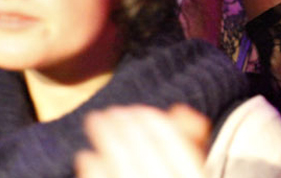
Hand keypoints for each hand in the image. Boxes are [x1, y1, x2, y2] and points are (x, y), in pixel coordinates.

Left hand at [76, 105, 209, 177]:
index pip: (178, 151)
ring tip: (95, 123)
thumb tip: (180, 111)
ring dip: (107, 143)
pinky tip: (86, 156)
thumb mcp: (194, 176)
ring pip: (122, 173)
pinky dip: (94, 173)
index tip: (138, 110)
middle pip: (146, 158)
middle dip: (125, 129)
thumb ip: (192, 148)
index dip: (156, 125)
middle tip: (108, 112)